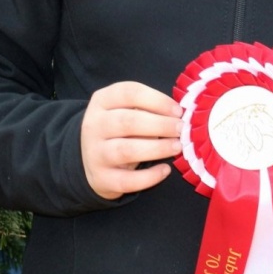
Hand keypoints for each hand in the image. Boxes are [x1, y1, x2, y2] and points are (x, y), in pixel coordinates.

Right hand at [80, 81, 183, 199]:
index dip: (157, 100)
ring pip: (126, 150)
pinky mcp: (101, 179)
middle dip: (160, 125)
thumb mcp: (128, 109)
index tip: (178, 111)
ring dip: (157, 148)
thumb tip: (179, 115)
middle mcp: (94, 125)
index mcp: (103, 101)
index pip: (129, 93)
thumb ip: (149, 107)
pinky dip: (149, 177)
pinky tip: (165, 170)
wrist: (91, 160)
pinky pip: (126, 180)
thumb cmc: (122, 128)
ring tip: (177, 146)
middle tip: (181, 129)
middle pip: (128, 121)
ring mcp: (95, 153)